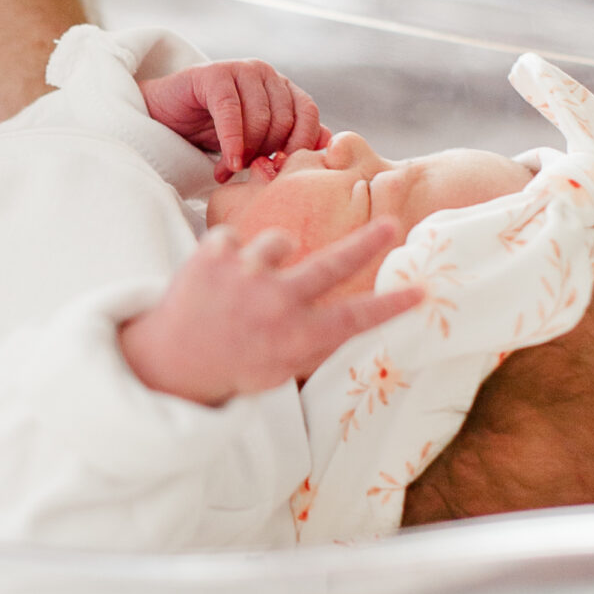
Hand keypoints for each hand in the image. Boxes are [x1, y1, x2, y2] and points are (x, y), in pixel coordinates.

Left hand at [118, 217, 422, 406]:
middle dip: (367, 244)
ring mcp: (243, 275)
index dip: (391, 306)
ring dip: (274, 254)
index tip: (422, 290)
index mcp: (295, 337)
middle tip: (393, 224)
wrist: (171, 360)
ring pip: (279, 242)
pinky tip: (219, 279)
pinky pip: (236, 237)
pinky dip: (231, 254)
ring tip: (252, 281)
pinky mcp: (213, 254)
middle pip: (332, 266)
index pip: (354, 320)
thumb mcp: (280, 369)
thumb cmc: (236, 365)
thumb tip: (355, 326)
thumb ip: (315, 344)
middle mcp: (274, 304)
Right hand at [140, 60, 326, 182]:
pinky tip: (227, 163)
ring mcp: (240, 70)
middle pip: (283, 121)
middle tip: (246, 170)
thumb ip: (289, 141)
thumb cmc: (213, 131)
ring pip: (259, 119)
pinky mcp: (213, 74)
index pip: (308, 115)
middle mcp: (266, 74)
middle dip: (266, 153)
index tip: (280, 170)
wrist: (165, 118)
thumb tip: (329, 146)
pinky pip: (231, 112)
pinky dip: (232, 142)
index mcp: (283, 87)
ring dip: (245, 152)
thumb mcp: (256, 140)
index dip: (299, 145)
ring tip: (228, 169)